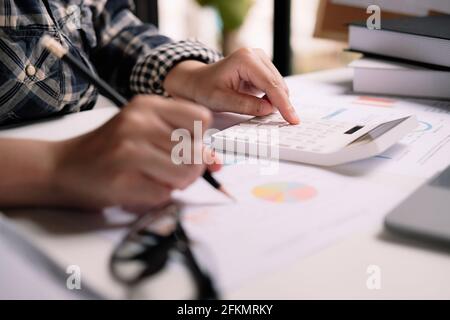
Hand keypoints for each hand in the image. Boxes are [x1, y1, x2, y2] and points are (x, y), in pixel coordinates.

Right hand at [52, 95, 218, 209]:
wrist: (63, 166)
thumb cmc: (111, 149)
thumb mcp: (145, 131)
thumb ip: (182, 140)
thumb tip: (216, 162)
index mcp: (147, 105)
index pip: (201, 119)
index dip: (199, 139)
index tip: (185, 147)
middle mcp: (138, 122)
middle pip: (197, 152)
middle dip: (189, 168)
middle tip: (166, 169)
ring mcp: (129, 150)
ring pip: (186, 174)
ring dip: (176, 184)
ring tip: (154, 178)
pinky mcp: (122, 179)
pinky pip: (164, 195)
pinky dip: (157, 197)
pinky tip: (138, 187)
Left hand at [164, 48, 298, 123]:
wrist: (198, 81)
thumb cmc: (205, 89)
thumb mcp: (221, 101)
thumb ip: (245, 105)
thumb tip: (269, 109)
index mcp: (245, 59)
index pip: (270, 84)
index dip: (283, 104)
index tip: (292, 119)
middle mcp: (255, 55)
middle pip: (278, 84)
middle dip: (281, 104)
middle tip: (284, 123)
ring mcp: (260, 59)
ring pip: (279, 85)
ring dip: (276, 101)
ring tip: (262, 112)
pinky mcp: (262, 67)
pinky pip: (274, 85)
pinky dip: (272, 98)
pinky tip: (262, 105)